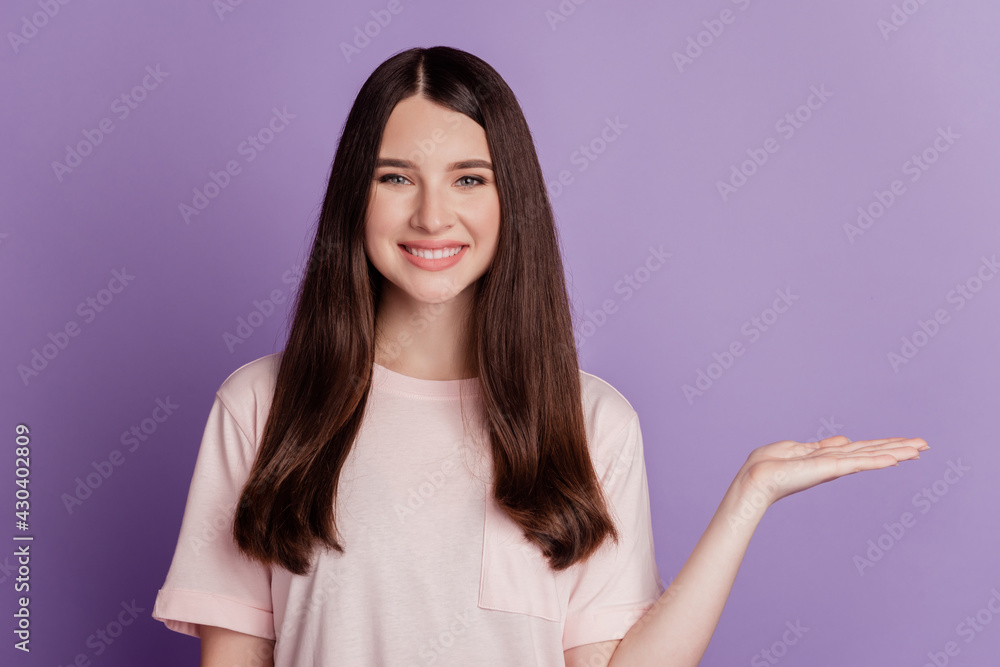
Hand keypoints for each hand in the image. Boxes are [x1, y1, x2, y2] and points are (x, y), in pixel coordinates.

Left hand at [738, 435, 929, 508]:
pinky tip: (896, 458)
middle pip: (872, 452)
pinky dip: (877, 460)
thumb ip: (823, 446)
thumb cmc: (768, 465)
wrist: (756, 479)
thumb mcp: (798, 449)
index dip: (883, 445)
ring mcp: (834, 466)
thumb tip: (845, 440)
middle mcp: (835, 462)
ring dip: (896, 452)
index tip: (905, 444)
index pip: (861, 449)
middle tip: (925, 445)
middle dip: (898, 448)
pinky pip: (858, 462)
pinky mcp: (830, 469)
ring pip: (871, 456)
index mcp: (827, 456)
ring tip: (920, 449)